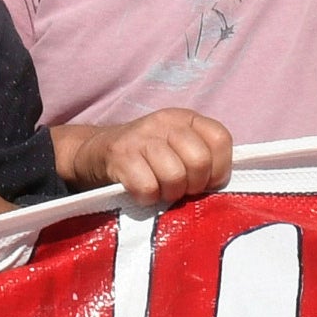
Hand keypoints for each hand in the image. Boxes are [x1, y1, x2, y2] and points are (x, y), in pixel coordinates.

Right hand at [66, 109, 233, 211]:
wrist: (95, 152)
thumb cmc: (146, 157)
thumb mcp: (175, 146)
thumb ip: (201, 157)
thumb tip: (220, 186)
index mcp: (185, 118)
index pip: (220, 140)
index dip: (219, 169)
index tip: (206, 182)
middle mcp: (165, 122)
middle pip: (199, 161)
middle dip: (193, 185)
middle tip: (180, 189)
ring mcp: (141, 138)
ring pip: (175, 176)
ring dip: (169, 194)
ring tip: (160, 191)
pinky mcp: (120, 156)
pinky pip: (148, 188)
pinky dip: (148, 198)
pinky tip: (141, 193)